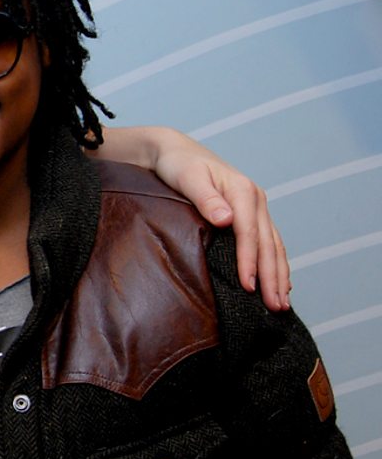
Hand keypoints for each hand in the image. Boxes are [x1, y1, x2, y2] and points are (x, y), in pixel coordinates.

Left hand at [95, 126, 290, 310]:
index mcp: (241, 190)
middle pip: (267, 243)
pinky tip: (279, 282)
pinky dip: (276, 263)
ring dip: (279, 274)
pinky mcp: (252, 213)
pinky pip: (269, 241)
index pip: (249, 232)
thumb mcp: (188, 178)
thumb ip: (206, 198)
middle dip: (272, 276)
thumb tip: (226, 219)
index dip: (249, 260)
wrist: (177, 151)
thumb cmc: (179, 165)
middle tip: (275, 306)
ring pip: (274, 245)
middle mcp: (255, 198)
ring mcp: (256, 206)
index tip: (249, 286)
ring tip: (281, 303)